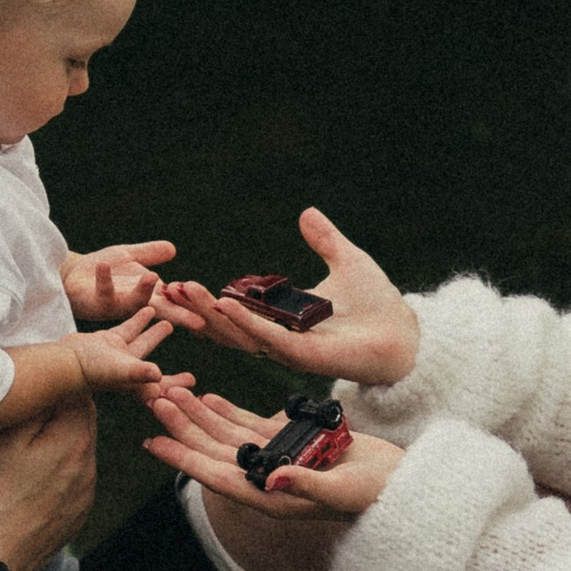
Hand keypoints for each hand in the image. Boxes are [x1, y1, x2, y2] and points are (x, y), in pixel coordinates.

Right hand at [0, 395, 98, 570]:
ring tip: (27, 447)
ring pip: (79, 449)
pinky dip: (59, 468)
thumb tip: (54, 384)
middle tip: (28, 412)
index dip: (58, 383)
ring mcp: (86, 493)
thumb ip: (34, 407)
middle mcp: (89, 466)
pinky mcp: (78, 512)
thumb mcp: (1, 439)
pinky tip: (33, 477)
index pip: (80, 393)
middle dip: (60, 410)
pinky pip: (75, 477)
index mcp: (74, 441)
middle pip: (83, 420)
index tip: (36, 385)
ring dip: (60, 440)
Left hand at [63, 240, 192, 324]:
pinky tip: (104, 264)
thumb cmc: (102, 268)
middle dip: (179, 315)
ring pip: (133, 303)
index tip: (215, 312)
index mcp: (147, 293)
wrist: (70, 274)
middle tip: (197, 320)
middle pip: (161, 310)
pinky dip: (104, 278)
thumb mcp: (129, 256)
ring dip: (142, 291)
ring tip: (151, 277)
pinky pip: (101, 291)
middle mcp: (134, 303)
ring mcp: (115, 305)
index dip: (193, 307)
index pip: (175, 301)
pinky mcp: (95, 302)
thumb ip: (150, 253)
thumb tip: (173, 248)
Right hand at [69, 300, 176, 389]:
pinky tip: (148, 308)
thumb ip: (139, 373)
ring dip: (155, 335)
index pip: (161, 386)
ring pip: (142, 343)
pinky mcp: (106, 341)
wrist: (63, 359)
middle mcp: (128, 370)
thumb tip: (158, 375)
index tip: (193, 380)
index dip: (177, 383)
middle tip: (186, 365)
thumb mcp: (119, 370)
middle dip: (169, 365)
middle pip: (154, 369)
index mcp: (135, 380)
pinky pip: (127, 329)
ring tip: (169, 324)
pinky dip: (138, 320)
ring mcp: (117, 355)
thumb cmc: (91, 368)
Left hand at [142, 373, 403, 519]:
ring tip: (169, 392)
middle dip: (181, 426)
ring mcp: (274, 457)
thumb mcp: (341, 490)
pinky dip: (226, 411)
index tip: (152, 442)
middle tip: (151, 400)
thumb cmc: (373, 494)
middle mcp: (264, 477)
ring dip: (197, 414)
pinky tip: (206, 397)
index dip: (183, 459)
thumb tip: (272, 480)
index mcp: (270, 494)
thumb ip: (306, 485)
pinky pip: (248, 425)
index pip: (217, 475)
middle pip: (212, 449)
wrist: (398, 485)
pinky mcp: (288, 441)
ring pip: (224, 434)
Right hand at [163, 208, 417, 391]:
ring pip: (239, 334)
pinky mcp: (307, 357)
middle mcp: (280, 341)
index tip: (174, 284)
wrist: (408, 334)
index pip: (232, 314)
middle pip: (225, 328)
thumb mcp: (346, 261)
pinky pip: (270, 340)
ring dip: (210, 313)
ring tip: (185, 292)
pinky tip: (225, 304)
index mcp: (282, 322)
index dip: (201, 301)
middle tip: (162, 292)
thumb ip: (324, 240)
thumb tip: (307, 213)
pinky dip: (246, 323)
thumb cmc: (380, 305)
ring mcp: (291, 351)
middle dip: (192, 311)